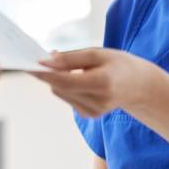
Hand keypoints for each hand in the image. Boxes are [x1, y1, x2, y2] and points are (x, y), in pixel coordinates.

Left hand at [30, 48, 160, 117]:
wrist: (139, 86)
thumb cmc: (118, 64)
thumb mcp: (97, 53)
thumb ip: (70, 58)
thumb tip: (45, 61)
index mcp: (102, 83)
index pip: (65, 80)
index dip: (45, 73)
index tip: (29, 64)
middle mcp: (98, 101)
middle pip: (59, 87)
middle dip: (49, 73)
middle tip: (46, 57)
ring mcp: (93, 112)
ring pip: (60, 92)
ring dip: (59, 78)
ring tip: (75, 68)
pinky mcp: (89, 115)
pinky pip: (66, 97)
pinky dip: (67, 86)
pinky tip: (81, 80)